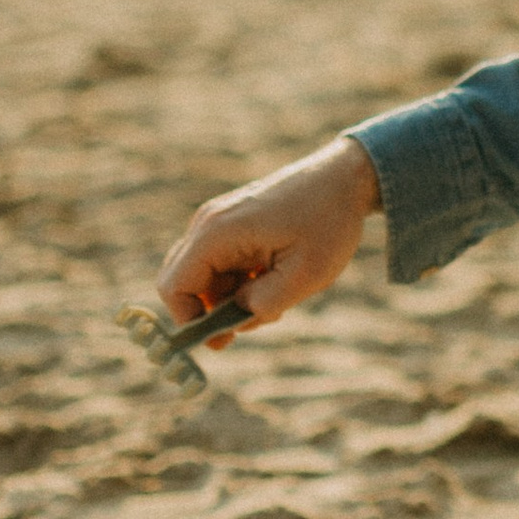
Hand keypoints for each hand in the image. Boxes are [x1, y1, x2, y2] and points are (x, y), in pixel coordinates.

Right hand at [156, 134, 381, 340]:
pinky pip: (222, 266)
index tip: (223, 340)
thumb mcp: (306, 274)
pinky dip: (241, 283)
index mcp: (217, 233)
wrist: (344, 178)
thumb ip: (265, 304)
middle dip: (212, 312)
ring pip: (205, 278)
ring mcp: (219, 223)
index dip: (189, 321)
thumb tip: (236, 317)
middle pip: (183, 283)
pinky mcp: (232, 226)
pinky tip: (276, 280)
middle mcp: (208, 224)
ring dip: (232, 298)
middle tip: (255, 319)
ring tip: (278, 296)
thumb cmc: (328, 221)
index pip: (174, 287)